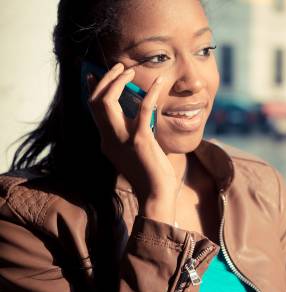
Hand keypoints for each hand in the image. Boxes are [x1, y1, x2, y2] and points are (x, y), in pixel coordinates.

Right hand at [87, 63, 177, 222]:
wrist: (156, 196)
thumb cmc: (150, 175)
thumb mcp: (134, 153)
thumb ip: (131, 134)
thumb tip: (137, 114)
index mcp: (106, 142)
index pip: (92, 110)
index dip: (93, 89)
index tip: (96, 74)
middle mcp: (108, 139)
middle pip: (95, 102)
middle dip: (105, 80)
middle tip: (118, 68)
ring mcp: (122, 139)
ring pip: (108, 101)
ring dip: (118, 82)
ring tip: (129, 72)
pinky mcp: (140, 139)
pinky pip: (144, 108)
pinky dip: (151, 92)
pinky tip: (160, 83)